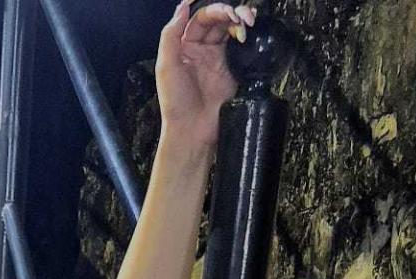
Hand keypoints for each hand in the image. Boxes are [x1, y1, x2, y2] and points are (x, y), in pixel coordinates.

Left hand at [156, 1, 255, 153]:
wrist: (192, 129)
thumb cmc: (175, 102)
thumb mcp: (166, 66)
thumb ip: (171, 34)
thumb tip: (182, 6)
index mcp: (184, 47)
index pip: (199, 19)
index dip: (210, 8)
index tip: (220, 5)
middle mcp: (202, 50)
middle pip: (218, 20)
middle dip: (229, 12)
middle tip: (237, 16)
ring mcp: (219, 59)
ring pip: (231, 30)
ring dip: (240, 19)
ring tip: (247, 20)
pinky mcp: (233, 69)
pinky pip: (242, 46)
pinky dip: (247, 34)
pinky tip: (249, 29)